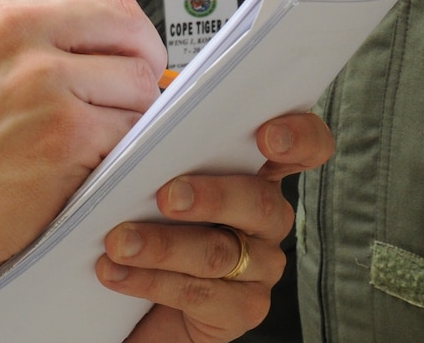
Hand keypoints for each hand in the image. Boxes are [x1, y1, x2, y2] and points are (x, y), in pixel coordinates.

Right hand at [0, 0, 164, 283]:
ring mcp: (39, 77)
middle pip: (122, 15)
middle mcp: (10, 25)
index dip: (107, 6)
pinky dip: (122, 147)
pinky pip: (131, 127)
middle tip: (129, 84)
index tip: (111, 34)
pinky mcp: (65, 133)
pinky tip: (86, 160)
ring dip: (130, 108)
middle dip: (139, 52)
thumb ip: (11, 22)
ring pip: (137, 76)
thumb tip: (88, 23)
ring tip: (95, 131)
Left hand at [99, 112, 335, 342]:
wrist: (139, 303)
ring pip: (221, 252)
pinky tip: (119, 272)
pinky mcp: (243, 308)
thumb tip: (142, 114)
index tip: (267, 135)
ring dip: (163, 245)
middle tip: (165, 197)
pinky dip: (154, 281)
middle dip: (210, 196)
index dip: (298, 137)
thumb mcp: (157, 178)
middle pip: (258, 201)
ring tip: (119, 242)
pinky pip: (202, 294)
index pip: (304, 147)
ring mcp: (261, 266)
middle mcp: (266, 218)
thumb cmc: (150, 221)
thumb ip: (166, 147)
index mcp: (254, 172)